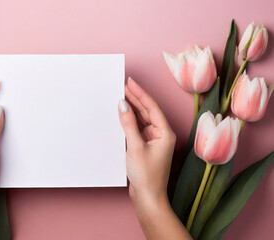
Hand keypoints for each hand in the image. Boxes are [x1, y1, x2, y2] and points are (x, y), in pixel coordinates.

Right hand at [118, 77, 189, 239]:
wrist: (148, 197)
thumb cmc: (147, 176)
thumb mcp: (135, 148)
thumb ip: (129, 125)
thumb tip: (122, 106)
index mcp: (165, 133)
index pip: (152, 107)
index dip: (141, 93)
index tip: (130, 82)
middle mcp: (161, 134)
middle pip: (147, 111)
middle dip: (136, 98)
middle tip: (123, 85)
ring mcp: (153, 140)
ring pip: (142, 119)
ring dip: (132, 109)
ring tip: (120, 96)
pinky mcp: (145, 146)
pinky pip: (137, 128)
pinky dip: (129, 121)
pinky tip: (121, 114)